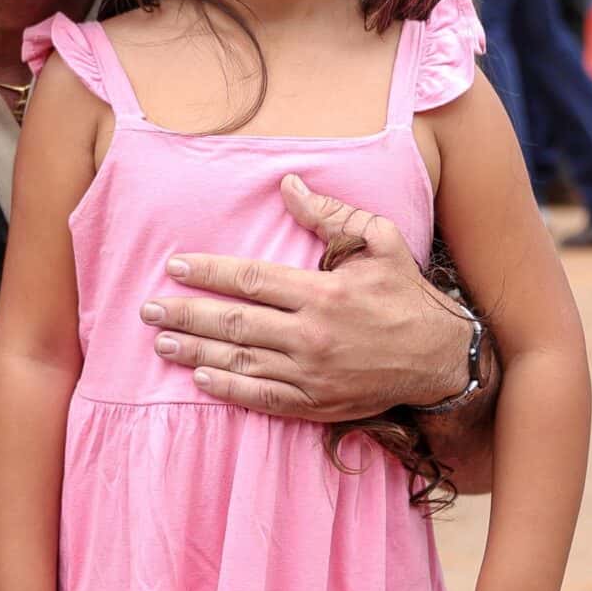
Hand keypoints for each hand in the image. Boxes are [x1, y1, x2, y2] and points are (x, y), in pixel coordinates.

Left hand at [144, 174, 472, 420]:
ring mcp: (312, 374)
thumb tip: (288, 186)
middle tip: (148, 310)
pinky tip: (202, 381)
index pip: (249, 280)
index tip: (174, 267)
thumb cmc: (409, 295)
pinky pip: (264, 398)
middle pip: (233, 323)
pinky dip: (230, 390)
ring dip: (196, 353)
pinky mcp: (318, 404)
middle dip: (185, 314)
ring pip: (241, 362)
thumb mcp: (380, 242)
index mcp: (322, 293)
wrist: (443, 360)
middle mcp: (311, 335)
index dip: (207, 273)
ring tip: (161, 344)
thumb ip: (331, 216)